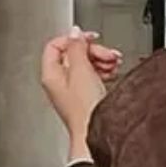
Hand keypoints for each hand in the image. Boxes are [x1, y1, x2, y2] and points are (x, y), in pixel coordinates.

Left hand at [40, 27, 123, 153]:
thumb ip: (77, 47)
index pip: (57, 45)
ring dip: (101, 60)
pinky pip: (92, 78)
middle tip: (108, 54)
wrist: (95, 133)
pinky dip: (103, 72)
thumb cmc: (85, 109)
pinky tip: (113, 73)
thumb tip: (74, 32)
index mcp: (51, 74)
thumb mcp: (81, 70)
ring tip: (114, 63)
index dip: (74, 39)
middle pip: (73, 55)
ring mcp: (72, 91)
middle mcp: (59, 82)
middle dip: (93, 51)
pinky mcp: (85, 98)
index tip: (90, 38)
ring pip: (84, 65)